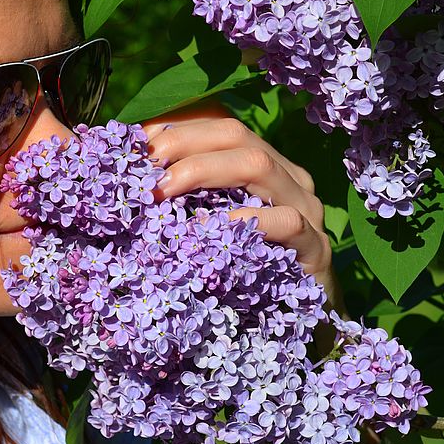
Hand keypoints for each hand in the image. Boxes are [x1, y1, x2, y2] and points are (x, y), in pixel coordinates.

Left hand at [140, 101, 344, 317]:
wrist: (305, 320)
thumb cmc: (246, 269)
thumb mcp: (210, 228)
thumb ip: (182, 202)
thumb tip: (129, 186)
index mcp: (259, 162)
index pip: (215, 124)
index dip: (174, 127)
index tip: (135, 146)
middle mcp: (285, 175)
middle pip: (234, 133)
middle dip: (181, 142)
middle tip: (142, 169)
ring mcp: (304, 207)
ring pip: (258, 164)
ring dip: (202, 171)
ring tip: (162, 192)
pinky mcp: (315, 247)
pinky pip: (284, 221)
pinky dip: (244, 220)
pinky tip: (210, 229)